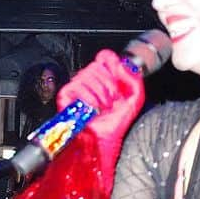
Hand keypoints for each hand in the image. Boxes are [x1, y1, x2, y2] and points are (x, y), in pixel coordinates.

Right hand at [56, 49, 144, 171]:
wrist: (103, 141)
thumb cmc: (115, 124)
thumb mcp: (134, 98)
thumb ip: (133, 76)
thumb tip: (120, 63)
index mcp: (104, 77)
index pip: (104, 56)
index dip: (112, 66)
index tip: (118, 82)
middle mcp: (88, 80)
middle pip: (96, 65)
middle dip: (108, 86)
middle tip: (111, 101)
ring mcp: (76, 86)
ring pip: (87, 75)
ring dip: (100, 95)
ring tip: (102, 108)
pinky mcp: (65, 95)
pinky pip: (76, 86)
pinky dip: (88, 99)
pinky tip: (92, 109)